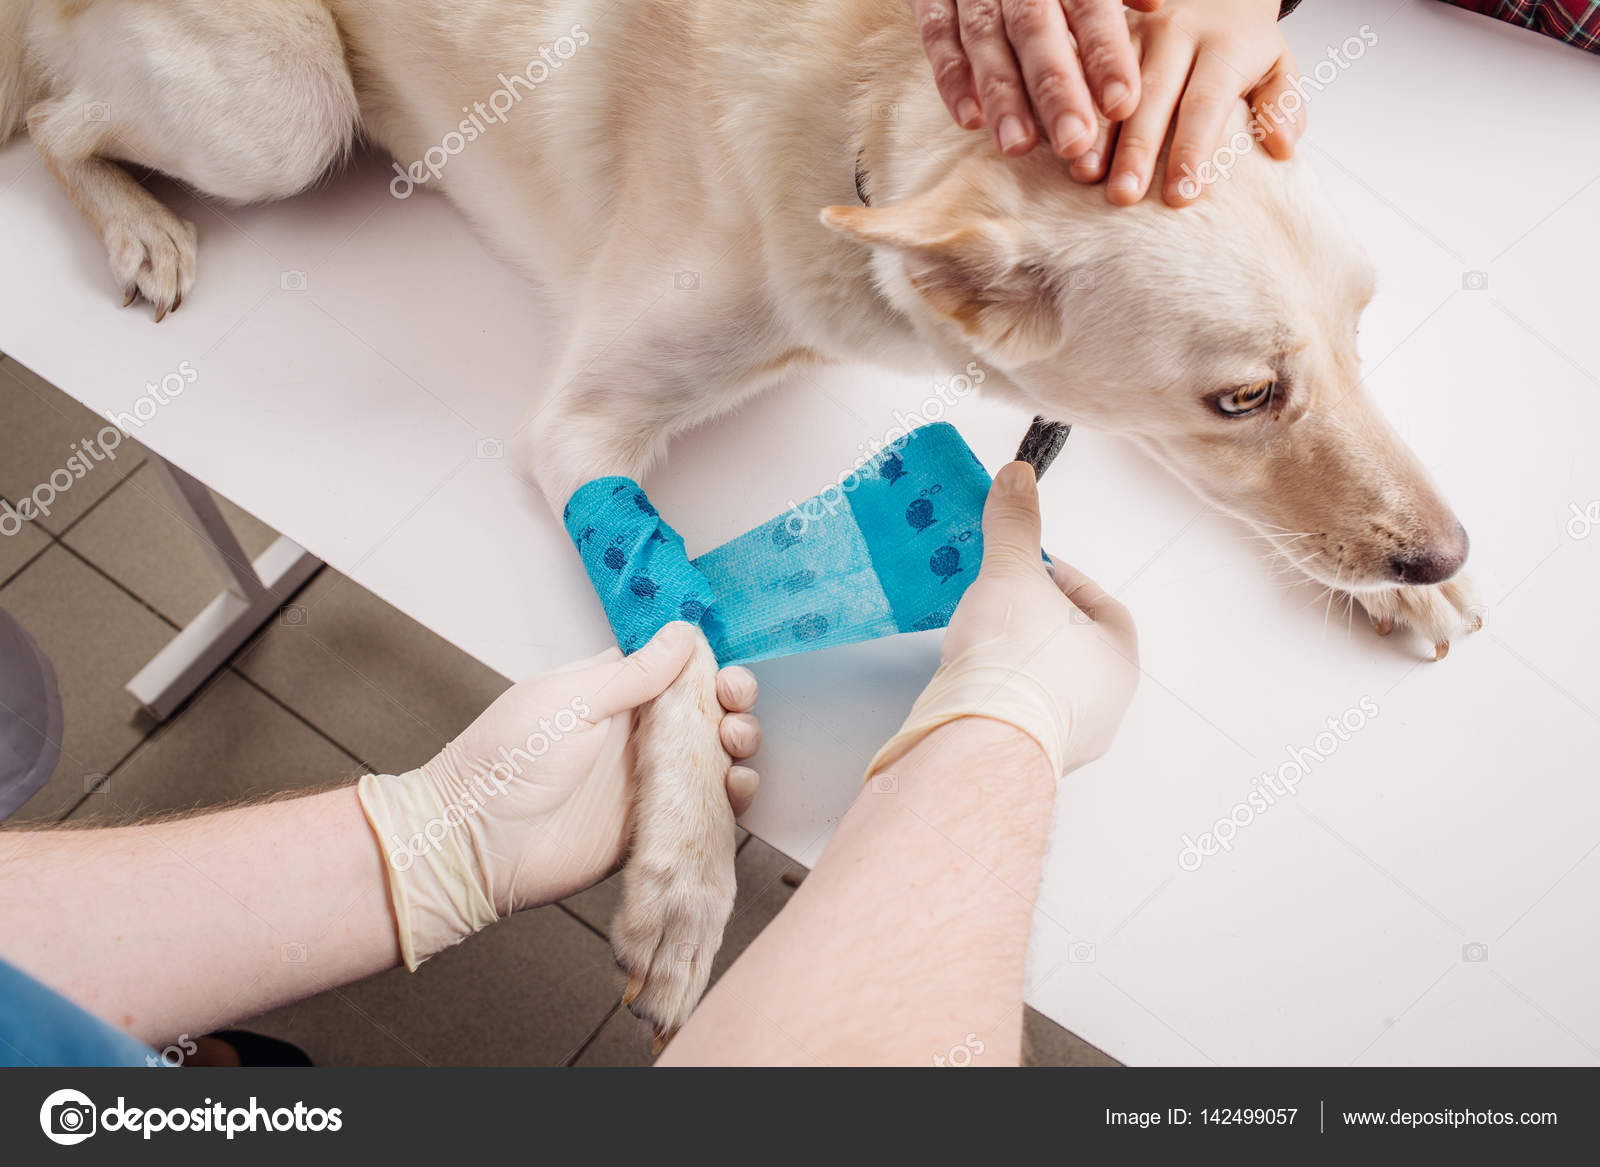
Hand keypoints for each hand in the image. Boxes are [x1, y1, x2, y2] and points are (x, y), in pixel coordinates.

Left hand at [357, 623, 760, 967]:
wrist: (476, 844)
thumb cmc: (505, 763)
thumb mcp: (569, 702)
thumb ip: (632, 673)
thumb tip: (682, 634)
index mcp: (612, 694)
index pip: (677, 670)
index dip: (709, 668)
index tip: (724, 674)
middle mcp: (636, 735)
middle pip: (705, 711)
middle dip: (732, 704)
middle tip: (733, 706)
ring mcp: (649, 782)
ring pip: (713, 757)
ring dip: (738, 744)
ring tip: (735, 742)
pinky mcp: (657, 827)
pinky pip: (707, 808)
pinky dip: (732, 796)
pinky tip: (735, 784)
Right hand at [866, 461, 1137, 780]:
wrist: (978, 738)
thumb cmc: (1014, 657)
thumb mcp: (1013, 571)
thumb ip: (1016, 525)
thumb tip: (1018, 475)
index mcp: (1119, 661)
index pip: (1102, 607)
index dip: (1064, 580)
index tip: (1028, 568)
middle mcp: (1104, 708)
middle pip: (1073, 649)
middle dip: (1036, 621)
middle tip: (999, 600)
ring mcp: (1065, 742)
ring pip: (1044, 688)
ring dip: (1015, 661)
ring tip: (978, 638)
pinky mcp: (1022, 761)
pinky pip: (1015, 717)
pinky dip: (996, 695)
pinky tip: (968, 679)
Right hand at [910, 0, 1158, 157]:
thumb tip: (1155, 5)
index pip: (1090, 6)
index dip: (1106, 53)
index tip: (1122, 104)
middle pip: (1036, 29)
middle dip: (1055, 88)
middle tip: (1073, 142)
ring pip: (984, 39)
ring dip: (1002, 95)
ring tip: (1019, 146)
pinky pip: (937, 36)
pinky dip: (951, 78)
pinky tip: (969, 121)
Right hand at [1091, 0, 1302, 205]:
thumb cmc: (1241, 43)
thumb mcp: (1276, 63)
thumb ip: (1281, 103)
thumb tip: (1283, 145)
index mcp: (1223, 42)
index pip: (1206, 103)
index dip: (1192, 151)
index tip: (1181, 196)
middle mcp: (1177, 31)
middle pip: (1153, 96)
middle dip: (1138, 149)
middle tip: (1124, 195)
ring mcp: (1136, 30)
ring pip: (1110, 84)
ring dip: (1096, 132)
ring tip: (1085, 174)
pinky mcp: (1106, 35)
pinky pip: (1083, 71)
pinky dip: (1071, 108)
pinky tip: (1059, 142)